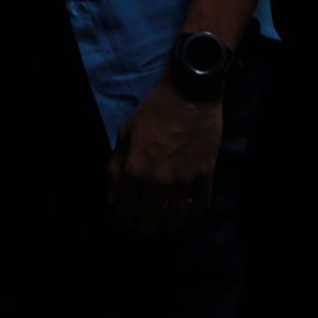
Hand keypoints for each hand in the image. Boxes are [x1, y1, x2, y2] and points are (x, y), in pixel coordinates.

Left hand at [106, 75, 222, 235]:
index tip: (128, 217)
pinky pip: (200, 207)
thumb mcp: (125, 133)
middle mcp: (157, 181)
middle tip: (147, 218)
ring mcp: (184, 181)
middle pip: (150, 224)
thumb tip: (111, 199)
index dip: (125, 219)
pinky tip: (187, 205)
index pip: (125, 212)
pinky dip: (192, 211)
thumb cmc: (153, 110)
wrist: (189, 92)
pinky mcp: (206, 176)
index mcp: (134, 170)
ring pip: (175, 221)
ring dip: (169, 222)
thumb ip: (115, 168)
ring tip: (166, 216)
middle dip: (145, 225)